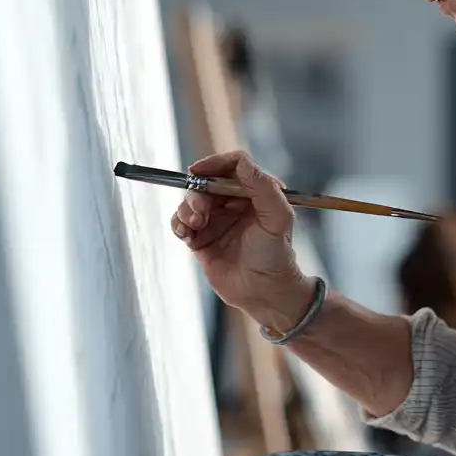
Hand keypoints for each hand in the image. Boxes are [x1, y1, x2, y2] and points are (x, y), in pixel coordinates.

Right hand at [170, 150, 312, 329]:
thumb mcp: (277, 217)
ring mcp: (216, 220)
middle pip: (207, 181)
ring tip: (197, 226)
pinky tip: (187, 235)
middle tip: (201, 211)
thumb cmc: (276, 255)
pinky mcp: (201, 238)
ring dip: (187, 209)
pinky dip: (178, 224)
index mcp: (255, 192)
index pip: (234, 165)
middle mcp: (234, 203)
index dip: (214, 163)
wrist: (264, 293)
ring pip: (190, 201)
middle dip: (198, 192)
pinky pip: (181, 222)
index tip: (198, 170)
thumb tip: (242, 162)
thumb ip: (263, 187)